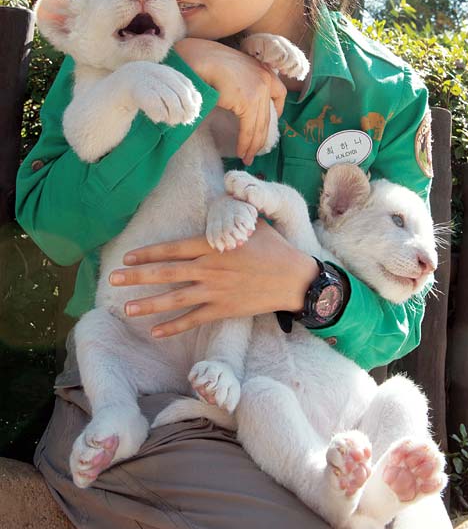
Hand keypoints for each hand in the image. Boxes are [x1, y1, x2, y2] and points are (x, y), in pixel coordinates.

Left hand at [109, 220, 317, 336]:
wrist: (294, 278)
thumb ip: (230, 216)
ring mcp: (214, 291)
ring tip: (127, 309)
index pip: (171, 249)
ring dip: (148, 304)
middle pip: (165, 274)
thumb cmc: (274, 247)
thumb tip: (222, 196)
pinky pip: (193, 319)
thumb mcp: (251, 223)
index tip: (127, 256)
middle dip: (136, 277)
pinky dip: (173, 327)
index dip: (147, 253)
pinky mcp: (223, 309)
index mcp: (211, 246)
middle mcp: (208, 268)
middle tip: (113, 279)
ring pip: (174, 299)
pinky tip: (155, 332)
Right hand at [175, 38, 286, 164]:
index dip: (276, 111)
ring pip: (259, 126)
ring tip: (247, 157)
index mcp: (263, 68)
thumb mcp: (232, 68)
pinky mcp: (249, 102)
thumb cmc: (206, 60)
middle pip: (268, 116)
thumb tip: (239, 100)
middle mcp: (266, 78)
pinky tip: (241, 152)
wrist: (196, 58)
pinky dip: (245, 143)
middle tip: (255, 151)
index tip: (267, 123)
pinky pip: (249, 129)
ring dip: (253, 145)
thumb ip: (242, 81)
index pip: (279, 93)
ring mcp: (259, 90)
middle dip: (261, 136)